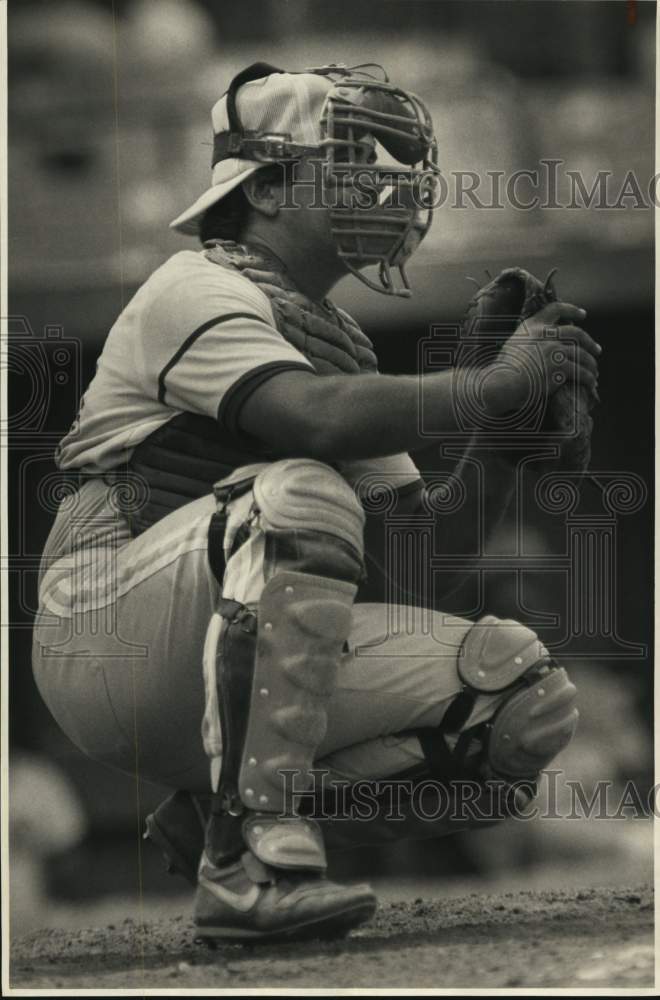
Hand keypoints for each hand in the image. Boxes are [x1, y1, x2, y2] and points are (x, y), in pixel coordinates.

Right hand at [483, 301, 601, 416]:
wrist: (502, 384)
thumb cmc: (502, 369)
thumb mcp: (512, 345)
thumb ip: (528, 340)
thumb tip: (541, 344)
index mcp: (532, 326)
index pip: (555, 309)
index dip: (572, 310)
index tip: (583, 315)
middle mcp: (545, 335)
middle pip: (576, 333)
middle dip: (590, 342)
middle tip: (597, 350)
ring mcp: (553, 351)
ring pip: (581, 354)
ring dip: (591, 364)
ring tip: (594, 372)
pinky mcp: (559, 368)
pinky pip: (580, 372)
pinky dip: (588, 377)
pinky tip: (591, 382)